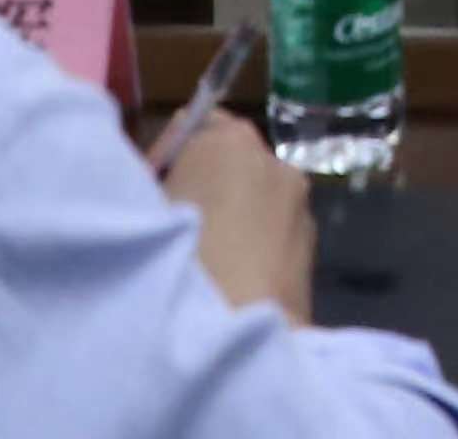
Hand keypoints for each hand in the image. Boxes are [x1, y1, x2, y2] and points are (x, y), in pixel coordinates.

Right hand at [160, 109, 317, 323]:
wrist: (238, 333)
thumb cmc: (180, 262)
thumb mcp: (145, 208)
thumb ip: (149, 180)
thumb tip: (156, 180)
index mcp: (229, 141)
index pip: (193, 124)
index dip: (166, 156)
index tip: (147, 188)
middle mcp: (274, 161)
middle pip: (228, 160)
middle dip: (201, 182)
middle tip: (170, 221)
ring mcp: (299, 203)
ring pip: (255, 196)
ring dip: (230, 212)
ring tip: (202, 256)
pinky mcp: (312, 245)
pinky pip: (273, 230)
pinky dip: (252, 242)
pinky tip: (230, 279)